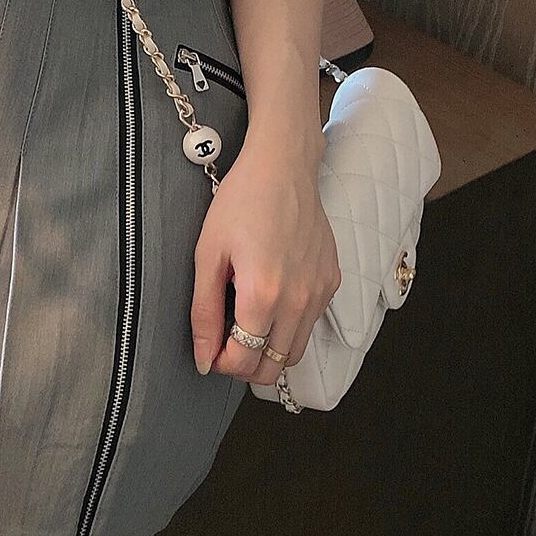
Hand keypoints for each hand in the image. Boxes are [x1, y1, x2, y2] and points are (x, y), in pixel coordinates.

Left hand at [190, 140, 339, 384]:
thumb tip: (204, 358)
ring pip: (294, 352)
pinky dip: (290, 325)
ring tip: (246, 322)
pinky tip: (272, 298)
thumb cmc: (241, 202)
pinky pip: (311, 323)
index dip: (219, 363)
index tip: (209, 348)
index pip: (243, 362)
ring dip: (268, 350)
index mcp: (263, 295)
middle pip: (272, 369)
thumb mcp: (208, 255)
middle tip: (225, 342)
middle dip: (244, 366)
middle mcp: (298, 300)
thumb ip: (205, 312)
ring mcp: (320, 292)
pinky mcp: (332, 281)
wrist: (283, 166)